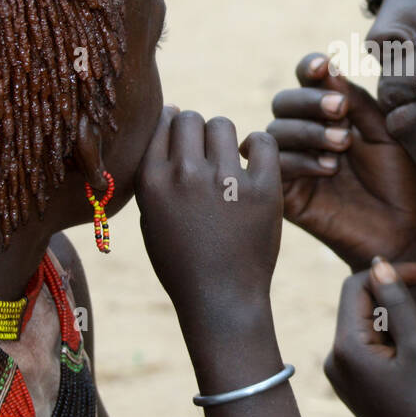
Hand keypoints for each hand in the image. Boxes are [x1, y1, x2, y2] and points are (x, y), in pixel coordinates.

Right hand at [135, 107, 282, 320]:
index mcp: (153, 182)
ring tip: (227, 160)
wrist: (221, 299)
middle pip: (190, 118)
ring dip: (223, 138)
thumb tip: (168, 121)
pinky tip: (253, 161)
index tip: (181, 139)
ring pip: (222, 125)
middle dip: (196, 130)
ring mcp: (226, 180)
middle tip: (205, 152)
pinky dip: (258, 146)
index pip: (162, 124)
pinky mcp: (263, 188)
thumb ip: (154, 174)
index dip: (172, 126)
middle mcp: (186, 175)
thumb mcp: (152, 220)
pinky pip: (262, 141)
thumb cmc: (182, 263)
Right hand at [268, 53, 415, 271]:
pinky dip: (299, 160)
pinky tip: (329, 167)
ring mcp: (294, 162)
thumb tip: (328, 68)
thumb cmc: (399, 179)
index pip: (308, 80)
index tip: (324, 66)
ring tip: (342, 144)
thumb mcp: (385, 134)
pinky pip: (274, 166)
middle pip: (283, 102)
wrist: (403, 229)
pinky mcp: (286, 193)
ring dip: (308, 131)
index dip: (309, 68)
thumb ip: (357, 103)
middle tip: (340, 110)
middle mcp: (306, 133)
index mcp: (330, 112)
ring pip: (274, 131)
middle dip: (309, 101)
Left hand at [323, 257, 415, 416]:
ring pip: (380, 328)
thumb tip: (379, 264)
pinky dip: (407, 345)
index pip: (359, 287)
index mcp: (345, 348)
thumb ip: (398, 301)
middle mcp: (337, 359)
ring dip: (415, 328)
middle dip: (412, 310)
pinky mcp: (358, 383)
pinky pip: (380, 348)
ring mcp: (346, 373)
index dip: (393, 273)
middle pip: (371, 308)